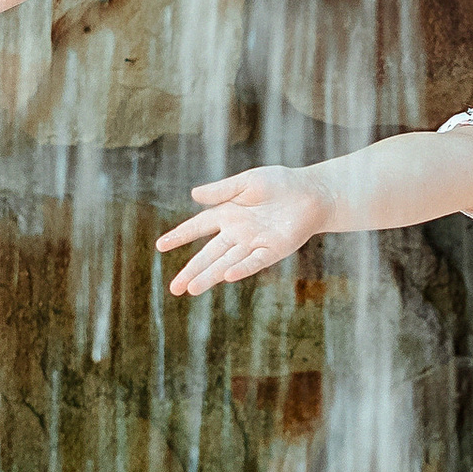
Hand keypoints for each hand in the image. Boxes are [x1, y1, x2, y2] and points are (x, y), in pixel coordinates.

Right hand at [157, 167, 328, 296]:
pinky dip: (241, 268)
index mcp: (228, 214)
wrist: (312, 192)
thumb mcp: (247, 182)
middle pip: (209, 254)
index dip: (180, 236)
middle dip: (191, 270)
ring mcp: (254, 243)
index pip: (198, 227)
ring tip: (191, 289)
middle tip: (174, 289)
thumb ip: (222, 190)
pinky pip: (255, 261)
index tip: (160, 246)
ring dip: (210, 276)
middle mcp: (238, 233)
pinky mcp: (273, 250)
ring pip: (226, 262)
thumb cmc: (280, 183)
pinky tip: (226, 276)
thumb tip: (193, 195)